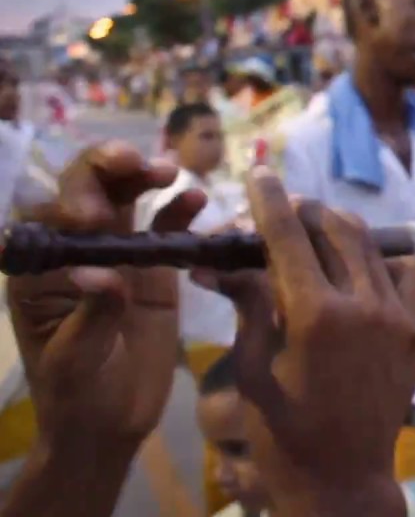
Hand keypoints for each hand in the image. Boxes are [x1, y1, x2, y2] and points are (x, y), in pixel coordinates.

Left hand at [7, 142, 204, 452]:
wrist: (110, 426)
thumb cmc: (77, 398)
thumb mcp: (75, 361)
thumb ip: (91, 314)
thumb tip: (100, 273)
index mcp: (39, 271)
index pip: (48, 217)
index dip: (71, 200)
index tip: (96, 216)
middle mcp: (74, 253)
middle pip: (87, 192)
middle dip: (108, 169)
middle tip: (138, 164)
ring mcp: (116, 256)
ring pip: (125, 199)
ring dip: (145, 177)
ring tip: (170, 170)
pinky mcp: (154, 270)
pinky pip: (166, 229)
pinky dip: (181, 210)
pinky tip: (198, 199)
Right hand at [217, 168, 414, 514]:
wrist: (342, 479)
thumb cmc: (282, 430)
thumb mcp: (251, 366)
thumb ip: (248, 303)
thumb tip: (222, 260)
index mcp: (314, 314)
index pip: (289, 236)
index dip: (271, 200)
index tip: (260, 174)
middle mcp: (364, 305)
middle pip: (335, 229)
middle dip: (305, 212)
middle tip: (284, 213)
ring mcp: (400, 317)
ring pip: (373, 244)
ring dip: (342, 231)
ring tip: (318, 236)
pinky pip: (409, 272)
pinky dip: (385, 260)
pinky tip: (364, 268)